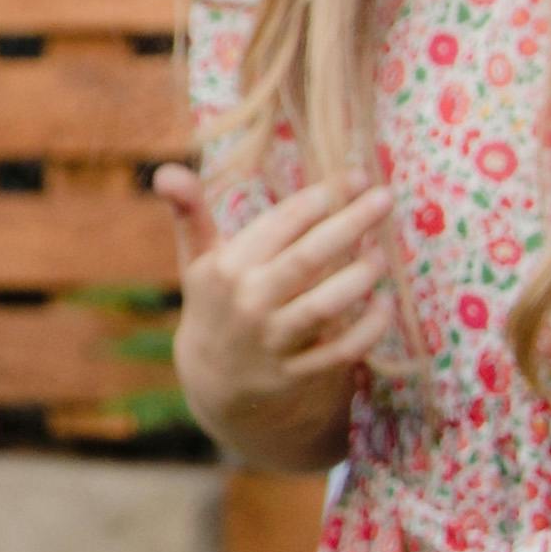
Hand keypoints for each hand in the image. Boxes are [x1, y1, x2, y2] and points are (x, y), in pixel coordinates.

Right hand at [157, 164, 392, 470]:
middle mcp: (247, 303)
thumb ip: (189, 213)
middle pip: (307, 259)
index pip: (279, 224)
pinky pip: (341, 352)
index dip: (319, 198)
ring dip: (360, 277)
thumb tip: (165, 171)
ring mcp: (271, 341)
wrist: (214, 380)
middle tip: (385, 196)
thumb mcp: (198, 260)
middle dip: (350, 224)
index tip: (355, 176)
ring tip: (382, 254)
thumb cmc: (216, 302)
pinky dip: (369, 329)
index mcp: (226, 269)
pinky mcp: (294, 374)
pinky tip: (386, 304)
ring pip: (324, 306)